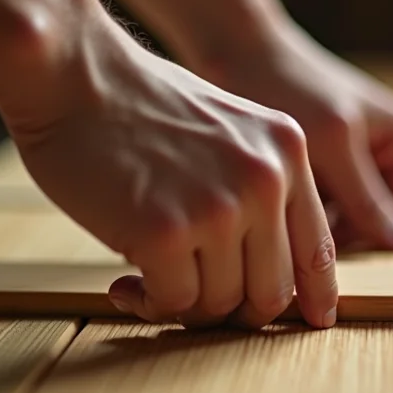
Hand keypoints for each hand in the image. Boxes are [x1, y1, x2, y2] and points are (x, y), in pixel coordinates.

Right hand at [6, 20, 337, 328]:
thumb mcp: (231, 130)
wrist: (74, 73)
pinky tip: (126, 282)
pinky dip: (151, 303)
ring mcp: (219, 206)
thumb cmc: (143, 107)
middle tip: (196, 299)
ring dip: (185, 305)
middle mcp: (264, 179)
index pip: (318, 247)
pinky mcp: (166, 231)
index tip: (314, 319)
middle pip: (272, 291)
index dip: (316, 294)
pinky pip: (175, 302)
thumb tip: (269, 272)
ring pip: (222, 303)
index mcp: (287, 151)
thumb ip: (261, 189)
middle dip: (235, 310)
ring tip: (148, 278)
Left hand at [198, 19, 392, 251]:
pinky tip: (269, 189)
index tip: (324, 239)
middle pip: (368, 212)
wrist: (233, 46)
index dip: (369, 233)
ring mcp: (341, 147)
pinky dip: (296, 198)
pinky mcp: (310, 149)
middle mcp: (374, 142)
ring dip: (313, 213)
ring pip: (338, 207)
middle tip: (295, 221)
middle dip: (336, 223)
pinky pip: (314, 192)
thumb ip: (370, 199)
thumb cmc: (284, 85)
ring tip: (278, 198)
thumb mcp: (333, 146)